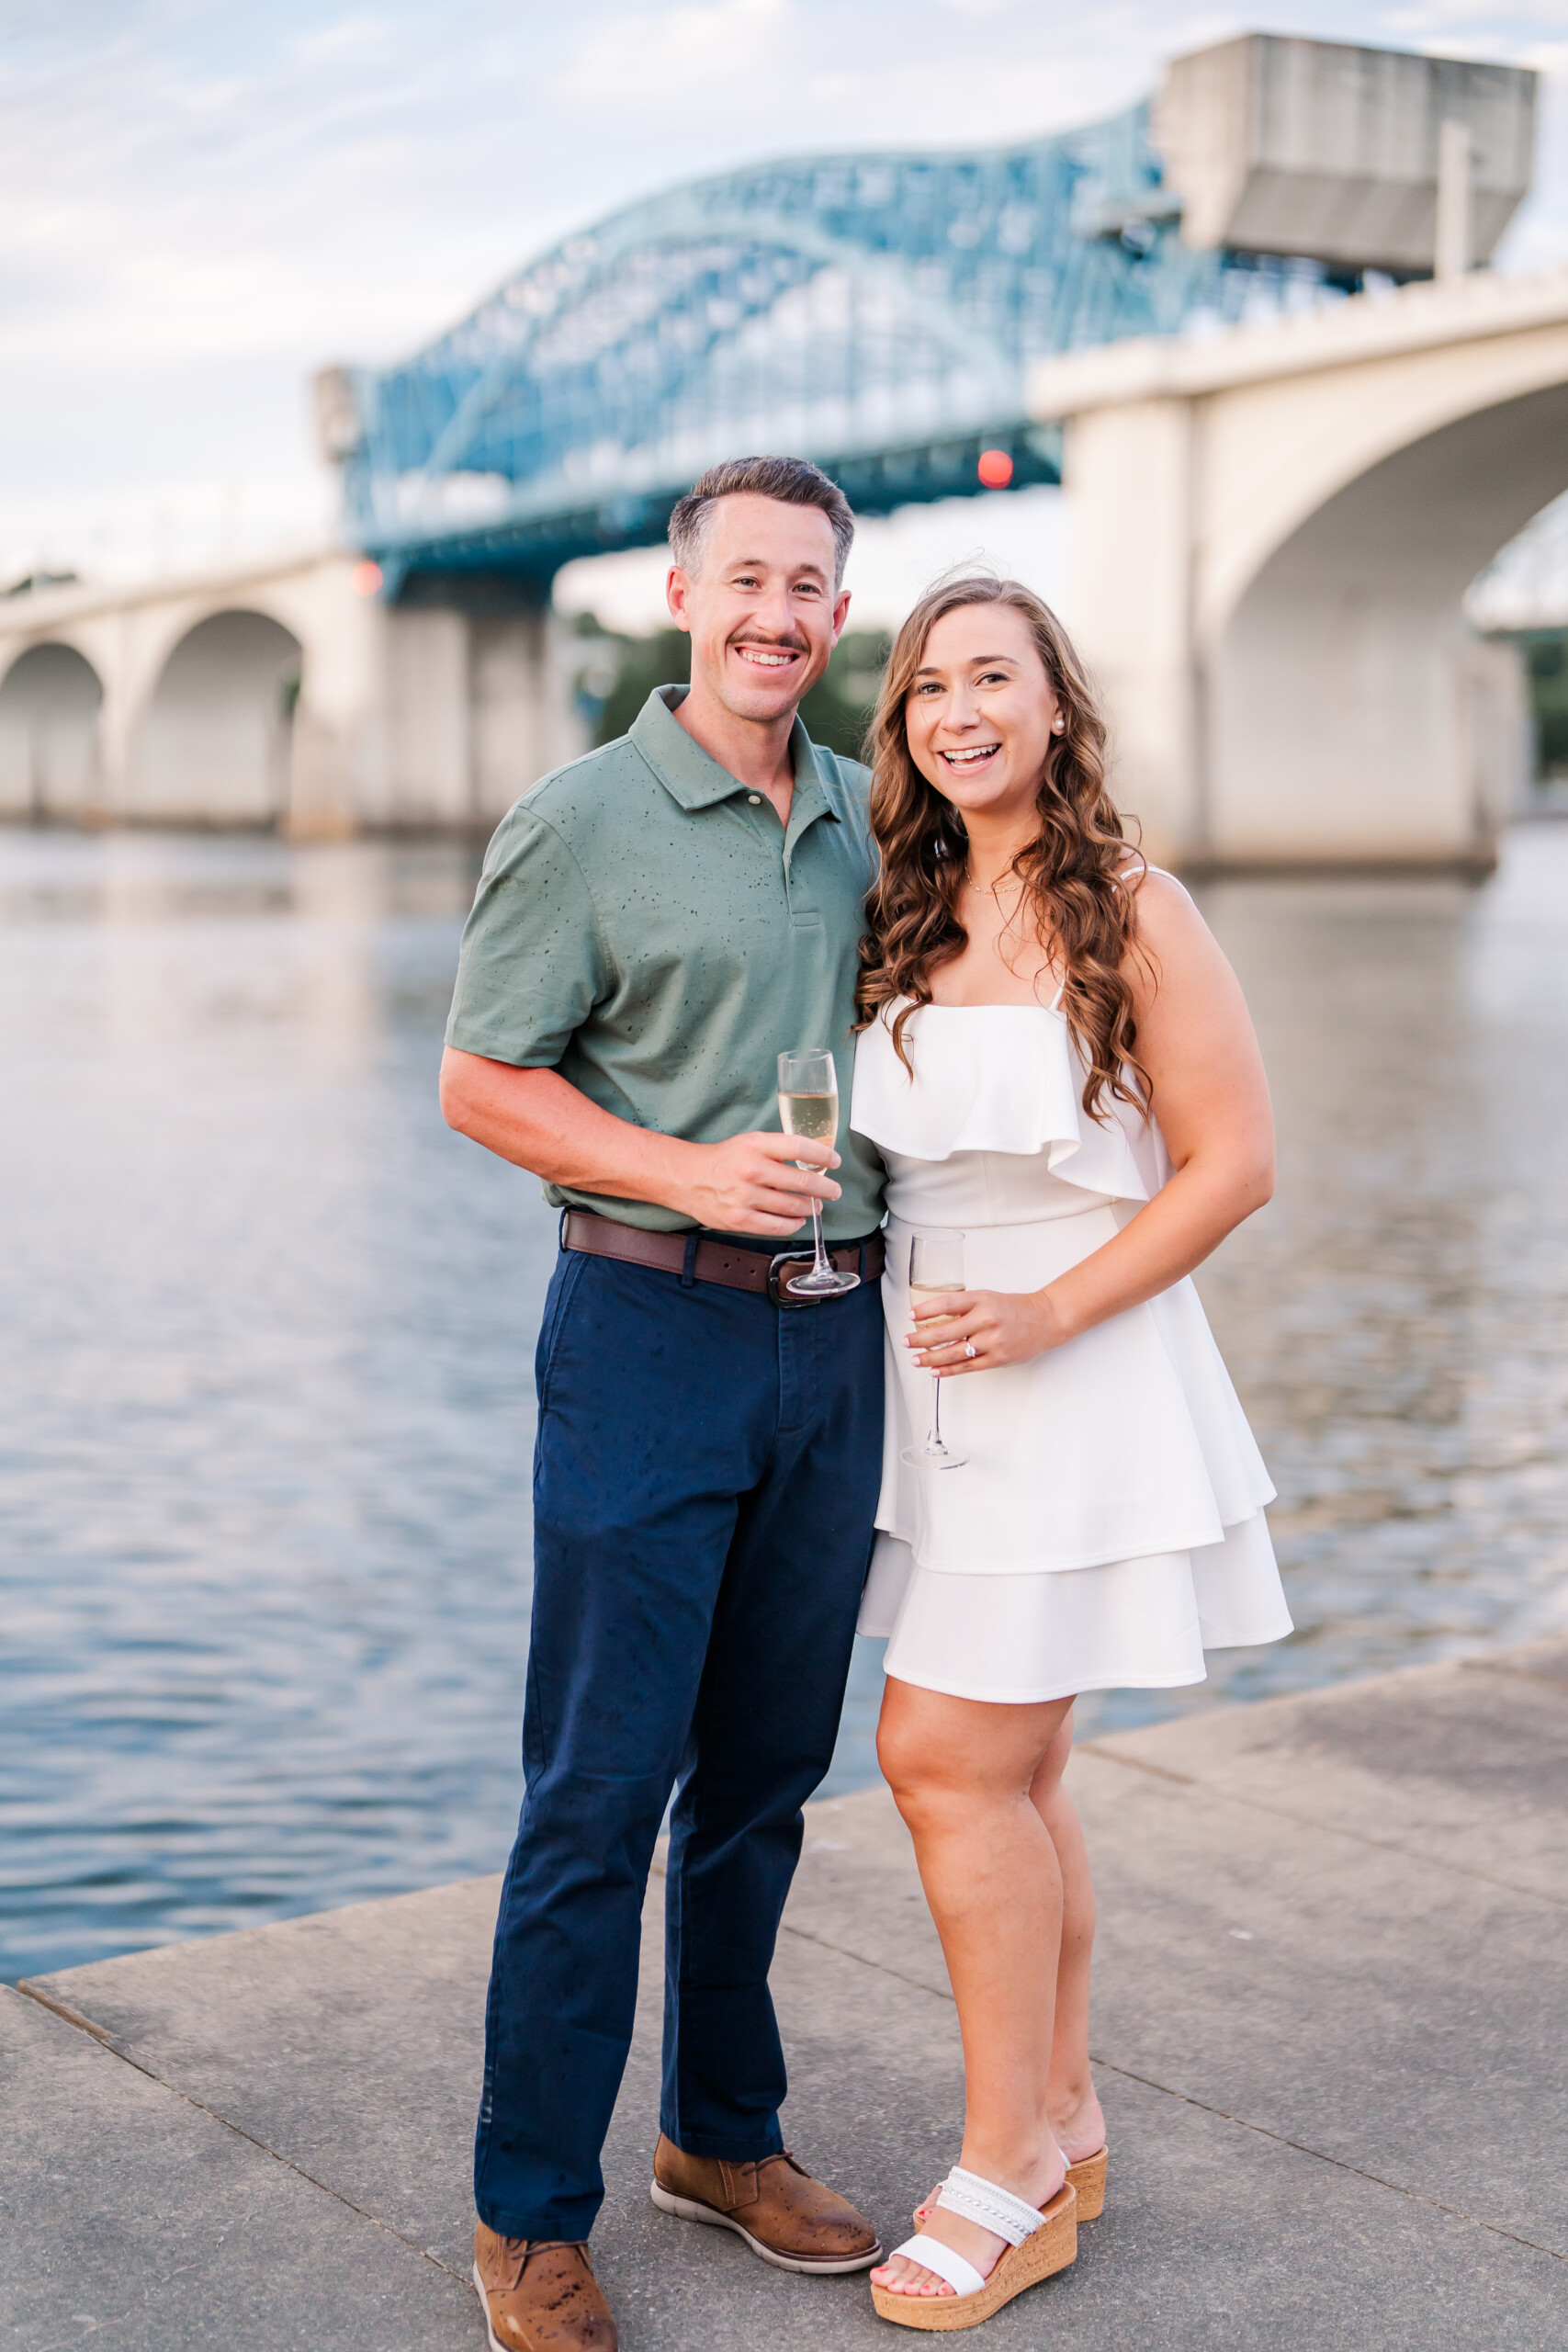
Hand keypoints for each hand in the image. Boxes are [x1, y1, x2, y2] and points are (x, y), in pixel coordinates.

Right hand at [678, 1132, 840, 1236]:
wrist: (688, 1178)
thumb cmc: (724, 1159)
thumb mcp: (750, 1142)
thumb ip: (778, 1150)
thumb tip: (812, 1163)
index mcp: (756, 1145)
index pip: (799, 1147)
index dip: (823, 1155)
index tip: (835, 1161)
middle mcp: (752, 1170)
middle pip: (802, 1181)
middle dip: (825, 1188)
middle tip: (834, 1191)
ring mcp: (745, 1197)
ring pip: (793, 1206)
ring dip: (811, 1208)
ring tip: (817, 1206)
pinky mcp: (740, 1219)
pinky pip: (777, 1227)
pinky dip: (793, 1225)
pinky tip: (798, 1220)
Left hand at [906, 1287, 1063, 1375]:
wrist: (1046, 1319)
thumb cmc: (1014, 1309)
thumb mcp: (988, 1298)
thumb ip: (965, 1307)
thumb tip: (934, 1319)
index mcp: (982, 1300)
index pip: (947, 1304)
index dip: (925, 1310)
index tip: (910, 1316)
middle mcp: (986, 1319)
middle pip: (945, 1332)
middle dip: (921, 1338)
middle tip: (906, 1341)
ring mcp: (992, 1341)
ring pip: (954, 1353)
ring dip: (930, 1358)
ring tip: (915, 1359)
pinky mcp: (998, 1358)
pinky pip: (968, 1367)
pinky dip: (949, 1370)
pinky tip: (935, 1371)